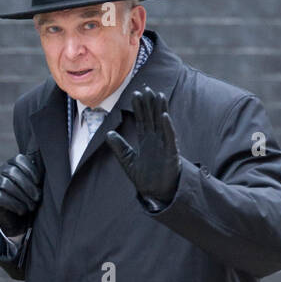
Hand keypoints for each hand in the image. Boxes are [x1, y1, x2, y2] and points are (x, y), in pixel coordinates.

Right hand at [0, 150, 43, 236]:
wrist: (15, 219)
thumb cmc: (27, 198)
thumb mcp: (34, 183)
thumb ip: (39, 170)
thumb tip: (46, 154)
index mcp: (11, 164)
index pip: (19, 159)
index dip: (30, 169)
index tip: (38, 182)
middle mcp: (0, 171)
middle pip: (12, 171)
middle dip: (28, 186)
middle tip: (37, 198)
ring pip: (7, 185)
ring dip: (23, 197)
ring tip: (32, 207)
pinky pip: (1, 197)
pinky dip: (14, 204)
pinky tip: (22, 210)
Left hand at [105, 86, 181, 204]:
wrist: (156, 193)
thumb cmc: (144, 178)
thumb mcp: (127, 161)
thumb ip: (119, 147)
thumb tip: (108, 133)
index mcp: (145, 141)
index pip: (142, 120)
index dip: (139, 108)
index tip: (136, 94)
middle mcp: (155, 140)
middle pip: (152, 118)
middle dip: (149, 104)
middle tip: (147, 88)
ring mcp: (164, 144)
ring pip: (162, 123)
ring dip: (160, 109)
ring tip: (158, 95)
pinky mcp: (171, 152)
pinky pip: (169, 137)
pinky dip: (167, 127)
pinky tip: (164, 116)